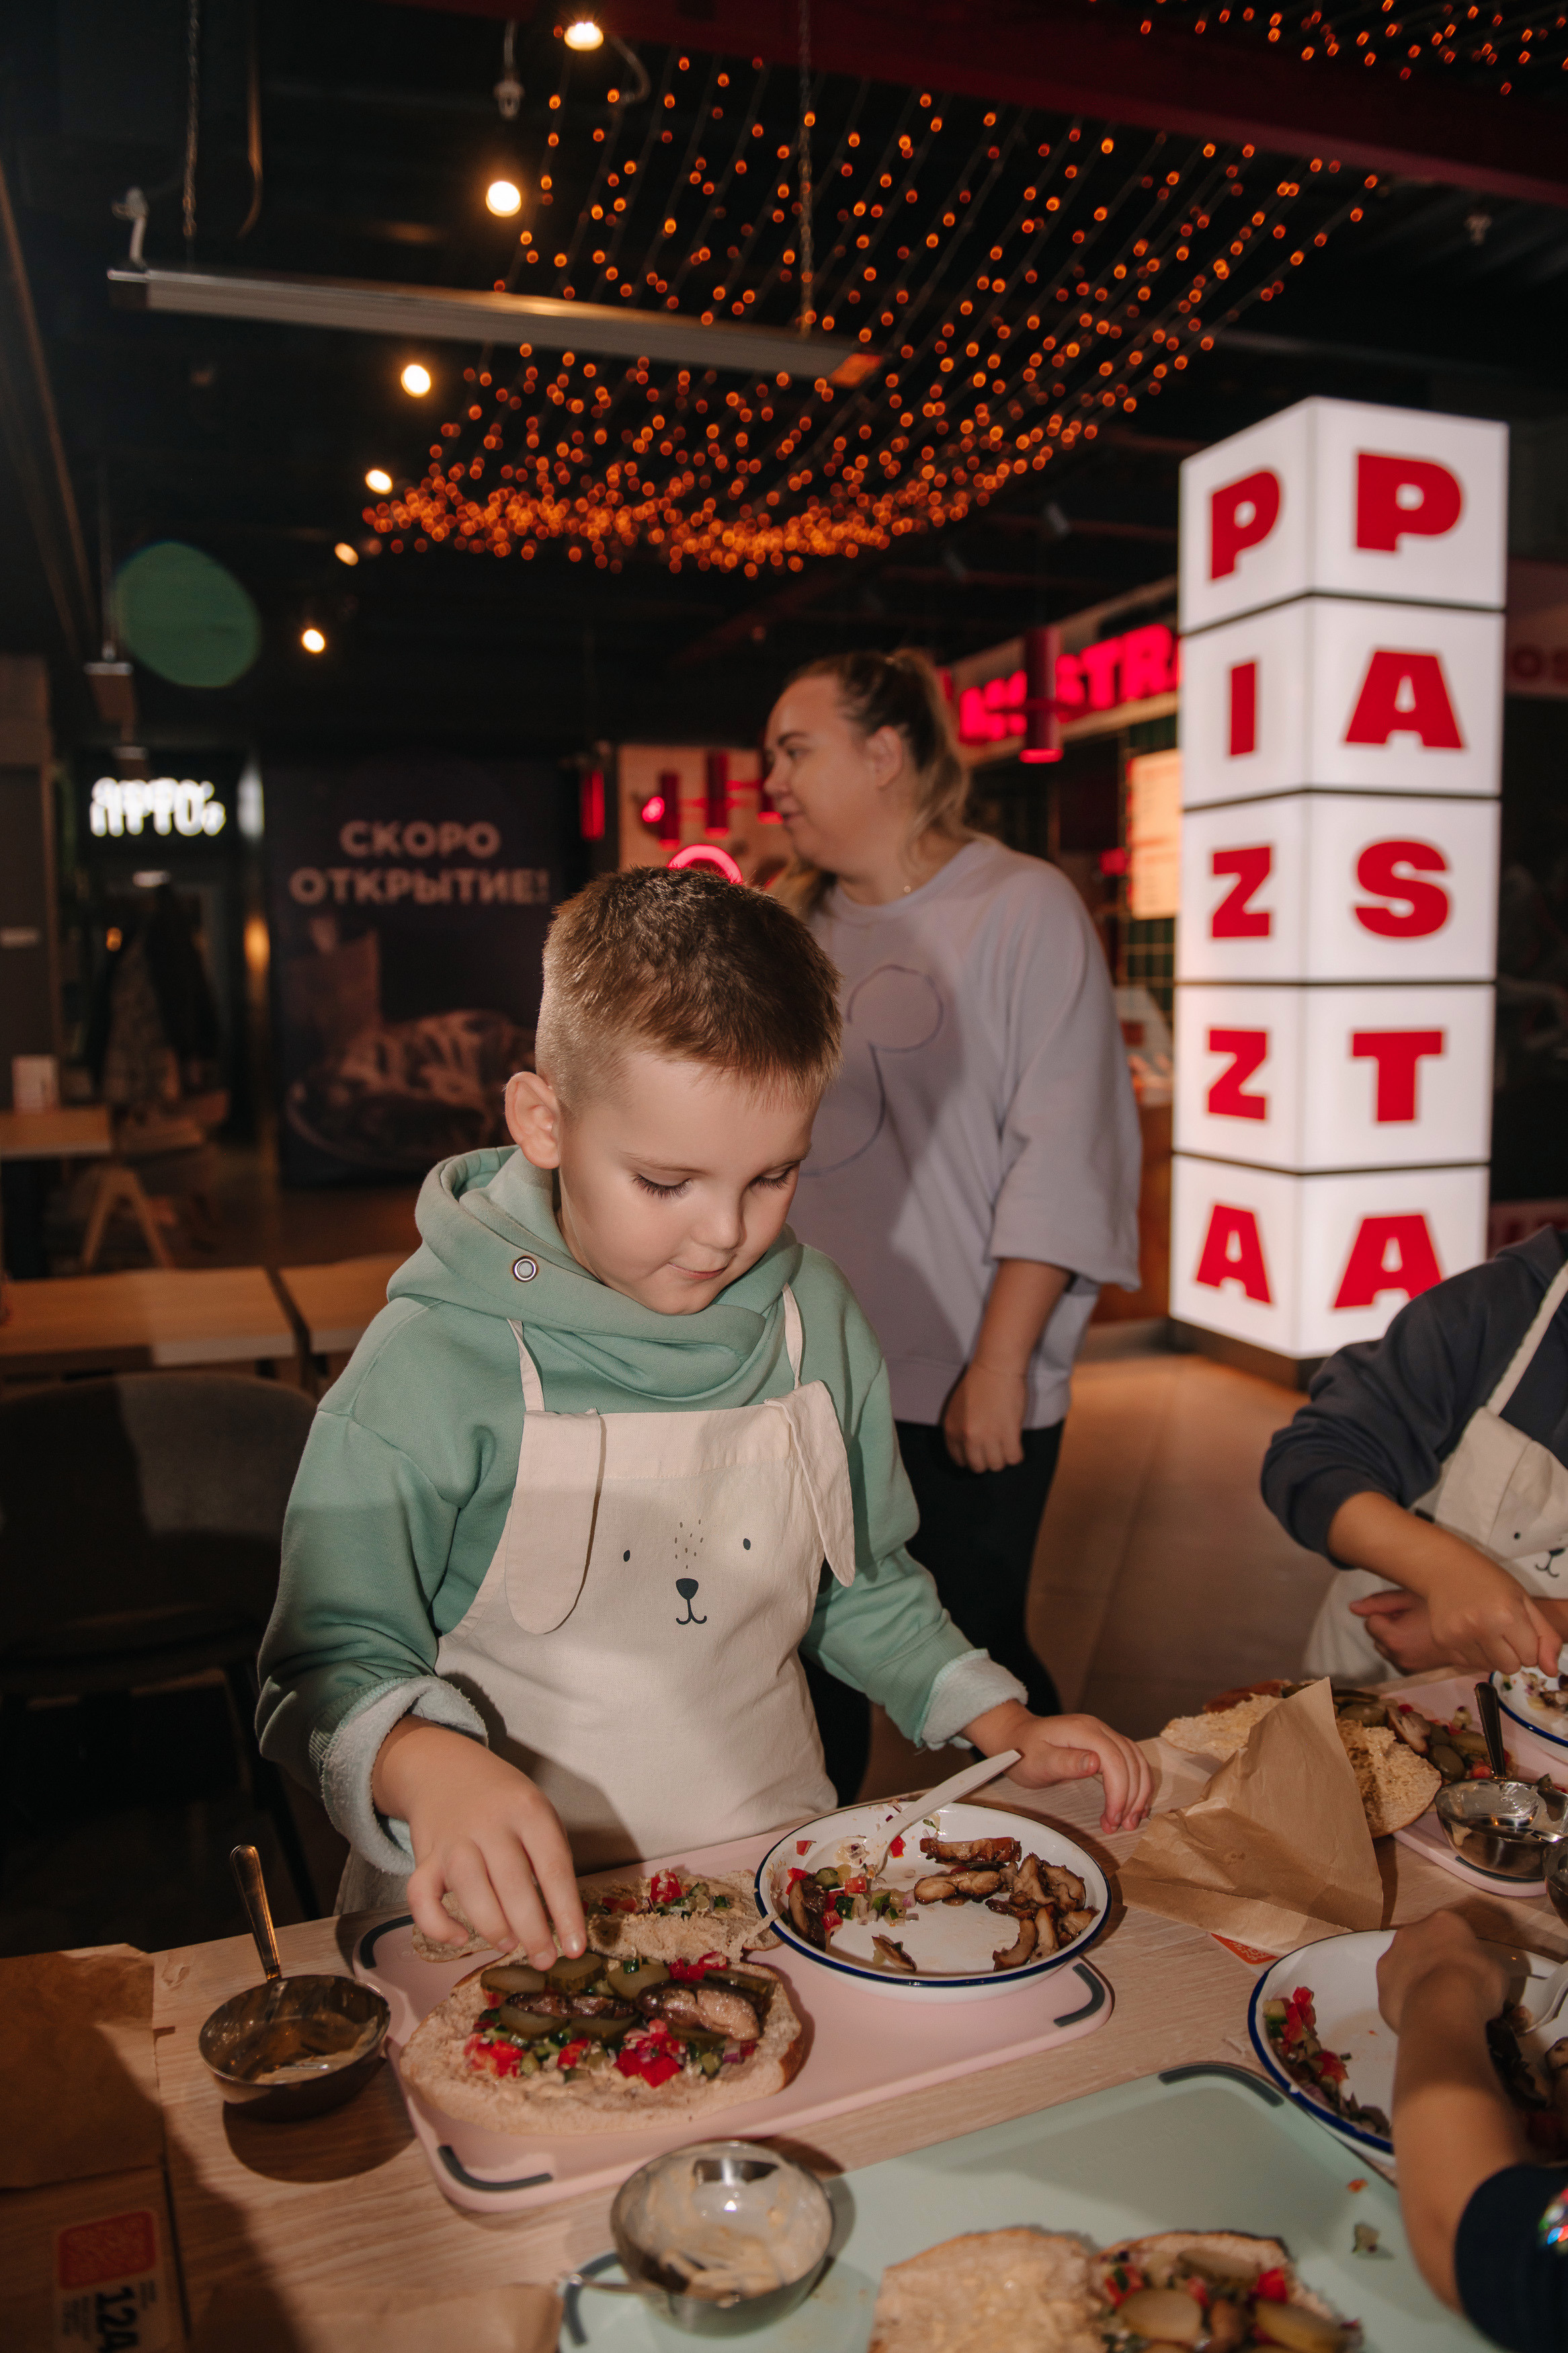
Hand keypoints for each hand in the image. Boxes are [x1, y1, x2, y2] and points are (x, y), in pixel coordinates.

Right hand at [372, 1719, 585, 1967]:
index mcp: (529, 1810)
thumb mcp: (536, 1813)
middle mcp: (490, 1824)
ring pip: (471, 1891)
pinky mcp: (424, 1857)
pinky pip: (421, 1898)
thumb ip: (547, 1859)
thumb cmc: (503, 1801)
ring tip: (510, 1944)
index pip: (554, 1868)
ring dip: (493, 1928)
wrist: (445, 1768)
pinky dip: (437, 1926)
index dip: (566, 1914)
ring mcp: (454, 1840)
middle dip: (533, 1932)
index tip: (576, 1948)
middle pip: (514, 1885)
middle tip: (545, 1959)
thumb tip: (561, 1923)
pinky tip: (459, 1937)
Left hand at [942, 1362, 1026, 1471]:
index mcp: (952, 1429)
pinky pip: (1014, 1459)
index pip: (959, 1460)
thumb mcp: (957, 1408)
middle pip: (978, 1467)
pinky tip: (1015, 1444)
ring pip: (997, 1466)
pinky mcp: (1009, 1434)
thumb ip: (958, 1429)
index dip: (971, 1459)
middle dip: (987, 1460)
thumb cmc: (978, 1383)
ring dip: (1002, 1458)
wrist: (996, 1367)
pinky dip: (1016, 1455)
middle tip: (994, 1449)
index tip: (979, 1454)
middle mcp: (968, 1436)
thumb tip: (968, 1450)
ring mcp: (988, 1437)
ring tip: (1005, 1444)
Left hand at [964, 1699, 1153, 1833]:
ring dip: (1138, 1792)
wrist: (1016, 1737)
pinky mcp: (1106, 1744)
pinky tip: (1135, 1804)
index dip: (1119, 1792)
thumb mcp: (1039, 1761)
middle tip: (1122, 1826)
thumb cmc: (1024, 1752)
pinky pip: (1131, 1762)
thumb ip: (1067, 1763)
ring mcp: (1104, 1734)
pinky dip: (1137, 1784)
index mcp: (1084, 1730)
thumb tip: (1096, 1764)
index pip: (1115, 1760)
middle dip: (1131, 1797)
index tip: (1113, 1819)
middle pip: (1131, 1761)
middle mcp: (1099, 1729)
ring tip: (1130, 1821)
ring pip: (1136, 1761)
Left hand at [1349, 1588, 1449, 1674]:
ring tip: (1417, 1627)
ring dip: (1394, 1637)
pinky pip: (1396, 1656)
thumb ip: (1378, 1602)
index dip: (1384, 1613)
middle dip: (1387, 1625)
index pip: (1370, 1622)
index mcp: (1393, 1638)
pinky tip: (1420, 1639)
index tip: (1402, 1610)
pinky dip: (1402, 1647)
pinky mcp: (1413, 1671)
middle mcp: (1397, 1657)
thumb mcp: (1409, 1598)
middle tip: (1411, 1617)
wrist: (1472, 1635)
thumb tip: (1352, 1607)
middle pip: (1376, 1636)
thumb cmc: (1442, 1611)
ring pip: (1385, 1647)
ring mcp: (1406, 1666)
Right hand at [1364, 1552, 1558, 1676]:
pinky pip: (1467, 1665)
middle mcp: (1481, 1627)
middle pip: (1510, 1668)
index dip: (1527, 1644)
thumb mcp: (1523, 1600)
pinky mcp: (1442, 1642)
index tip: (1517, 1626)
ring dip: (1490, 1654)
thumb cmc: (1488, 1580)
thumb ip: (1545, 1636)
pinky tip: (1466, 1631)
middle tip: (1499, 1628)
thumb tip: (1552, 1671)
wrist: (1444, 1567)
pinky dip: (1471, 1653)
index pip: (1530, 1658)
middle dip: (1510, 1653)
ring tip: (1481, 1628)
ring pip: (1489, 1667)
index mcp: (1507, 1614)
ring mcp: (1458, 1636)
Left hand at [1376, 1909, 1508, 2035]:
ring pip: (1406, 1967)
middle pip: (1425, 1945)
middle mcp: (1411, 1932)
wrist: (1443, 2008)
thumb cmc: (1475, 1983)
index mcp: (1443, 1922)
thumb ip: (1482, 1965)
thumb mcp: (1496, 1971)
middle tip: (1452, 1988)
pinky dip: (1407, 2002)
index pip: (1453, 1932)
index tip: (1470, 1972)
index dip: (1463, 1954)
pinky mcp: (1382, 1984)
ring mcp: (1392, 1957)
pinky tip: (1422, 2016)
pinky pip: (1397, 1992)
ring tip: (1437, 2006)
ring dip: (1418, 1980)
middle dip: (1435, 1963)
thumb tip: (1478, 1976)